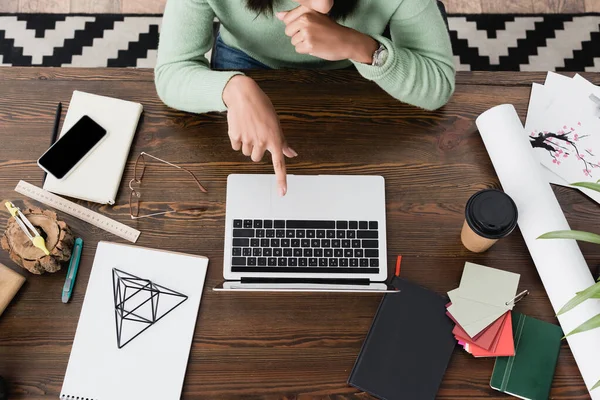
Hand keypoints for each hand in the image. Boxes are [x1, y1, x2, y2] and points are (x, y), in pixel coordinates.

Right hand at [222, 75, 296, 195]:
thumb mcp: (276, 123)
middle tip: (256, 134)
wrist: (244, 94)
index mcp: (275, 139)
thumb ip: (282, 142)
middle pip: (256, 158)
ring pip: (246, 152)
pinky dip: (236, 140)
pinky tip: (240, 127)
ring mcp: (248, 140)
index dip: (281, 180)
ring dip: (246, 144)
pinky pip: (235, 146)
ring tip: (248, 128)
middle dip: (255, 149)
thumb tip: (292, 154)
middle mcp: (262, 142)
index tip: (282, 193)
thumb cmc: (262, 107)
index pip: (279, 164)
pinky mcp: (235, 136)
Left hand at [277, 6, 377, 63]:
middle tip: (313, 34)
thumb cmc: (330, 29)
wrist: (346, 41)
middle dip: (298, 35)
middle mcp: (305, 19)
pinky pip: (298, 49)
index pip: (287, 20)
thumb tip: (278, 15)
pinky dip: (306, 50)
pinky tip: (316, 46)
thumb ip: (295, 15)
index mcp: (306, 10)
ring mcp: (307, 32)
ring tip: (316, 40)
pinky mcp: (309, 44)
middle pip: (288, 31)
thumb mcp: (314, 17)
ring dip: (303, 43)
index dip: (296, 26)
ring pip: (293, 41)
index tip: (309, 26)